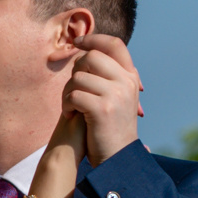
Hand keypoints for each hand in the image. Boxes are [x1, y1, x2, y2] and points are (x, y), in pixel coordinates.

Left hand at [66, 35, 143, 165]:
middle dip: (75, 71)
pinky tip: (71, 116)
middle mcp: (127, 83)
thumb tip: (87, 52)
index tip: (77, 43)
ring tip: (71, 107)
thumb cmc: (109, 128)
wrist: (117, 159)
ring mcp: (116, 95)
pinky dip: (67, 105)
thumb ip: (106, 76)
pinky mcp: (103, 109)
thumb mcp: (115, 97)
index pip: (114, 44)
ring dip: (67, 92)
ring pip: (79, 77)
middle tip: (73, 89)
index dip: (94, 39)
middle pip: (91, 57)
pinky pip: (74, 94)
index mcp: (130, 77)